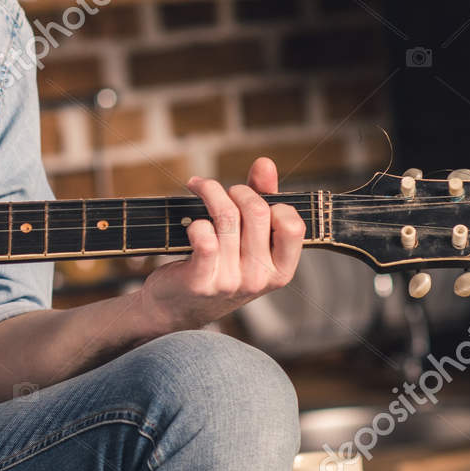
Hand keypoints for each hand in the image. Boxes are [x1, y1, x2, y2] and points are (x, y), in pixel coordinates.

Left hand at [134, 156, 304, 332]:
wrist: (176, 307)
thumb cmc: (217, 266)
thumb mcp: (247, 240)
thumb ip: (261, 201)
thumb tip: (265, 164)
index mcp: (281, 270)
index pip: (293, 226)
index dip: (273, 203)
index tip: (254, 199)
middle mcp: (260, 278)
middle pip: (257, 212)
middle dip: (238, 191)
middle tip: (223, 191)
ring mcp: (231, 281)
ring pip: (227, 218)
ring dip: (210, 192)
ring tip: (200, 187)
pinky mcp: (202, 281)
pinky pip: (204, 237)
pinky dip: (196, 221)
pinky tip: (191, 222)